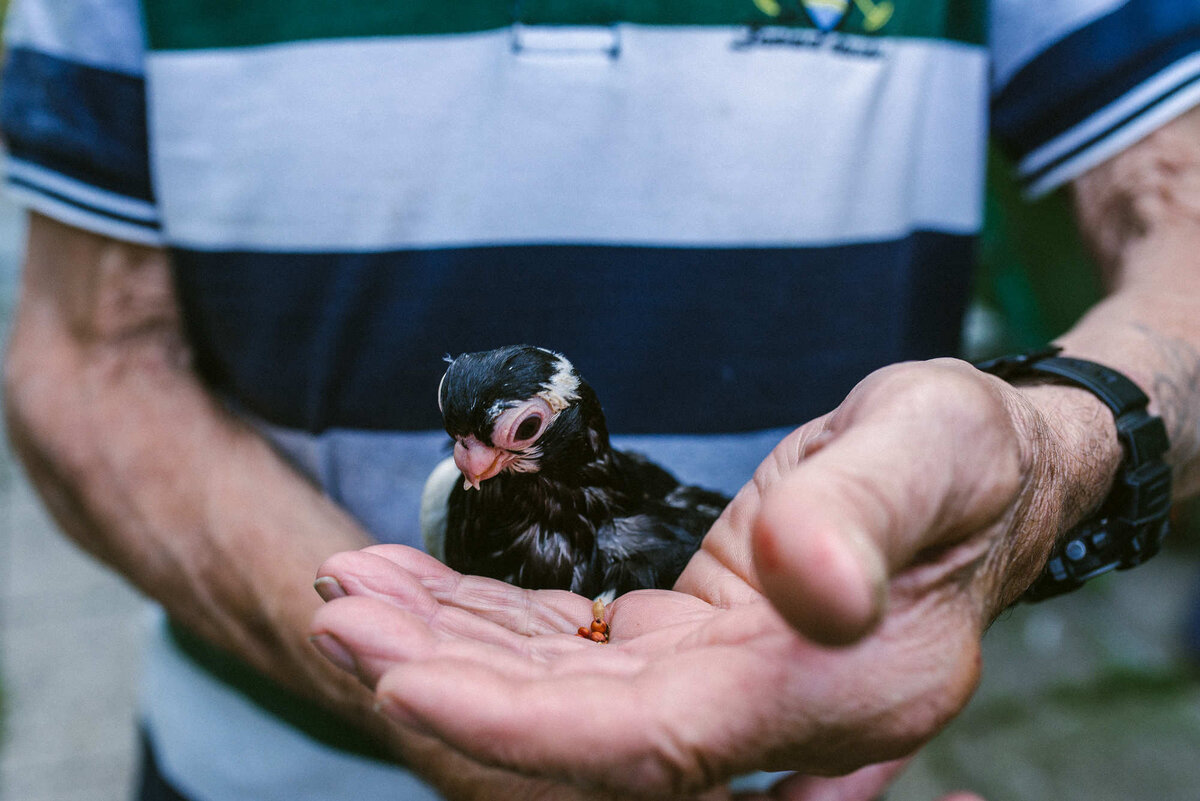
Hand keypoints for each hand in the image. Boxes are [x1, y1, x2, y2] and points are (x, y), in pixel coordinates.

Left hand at [312, 358, 1114, 797]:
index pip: (655, 742)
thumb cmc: (967, 449)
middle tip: (338, 612)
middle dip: (449, 677)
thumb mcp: (933, 447)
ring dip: (451, 648)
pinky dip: (493, 624)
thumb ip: (866, 516)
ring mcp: (732, 685)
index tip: (398, 677)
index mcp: (838, 689)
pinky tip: (422, 587)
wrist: (984, 466)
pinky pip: (577, 652)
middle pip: (583, 728)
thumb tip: (811, 586)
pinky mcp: (698, 646)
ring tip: (355, 593)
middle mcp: (776, 712)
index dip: (522, 725)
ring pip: (564, 692)